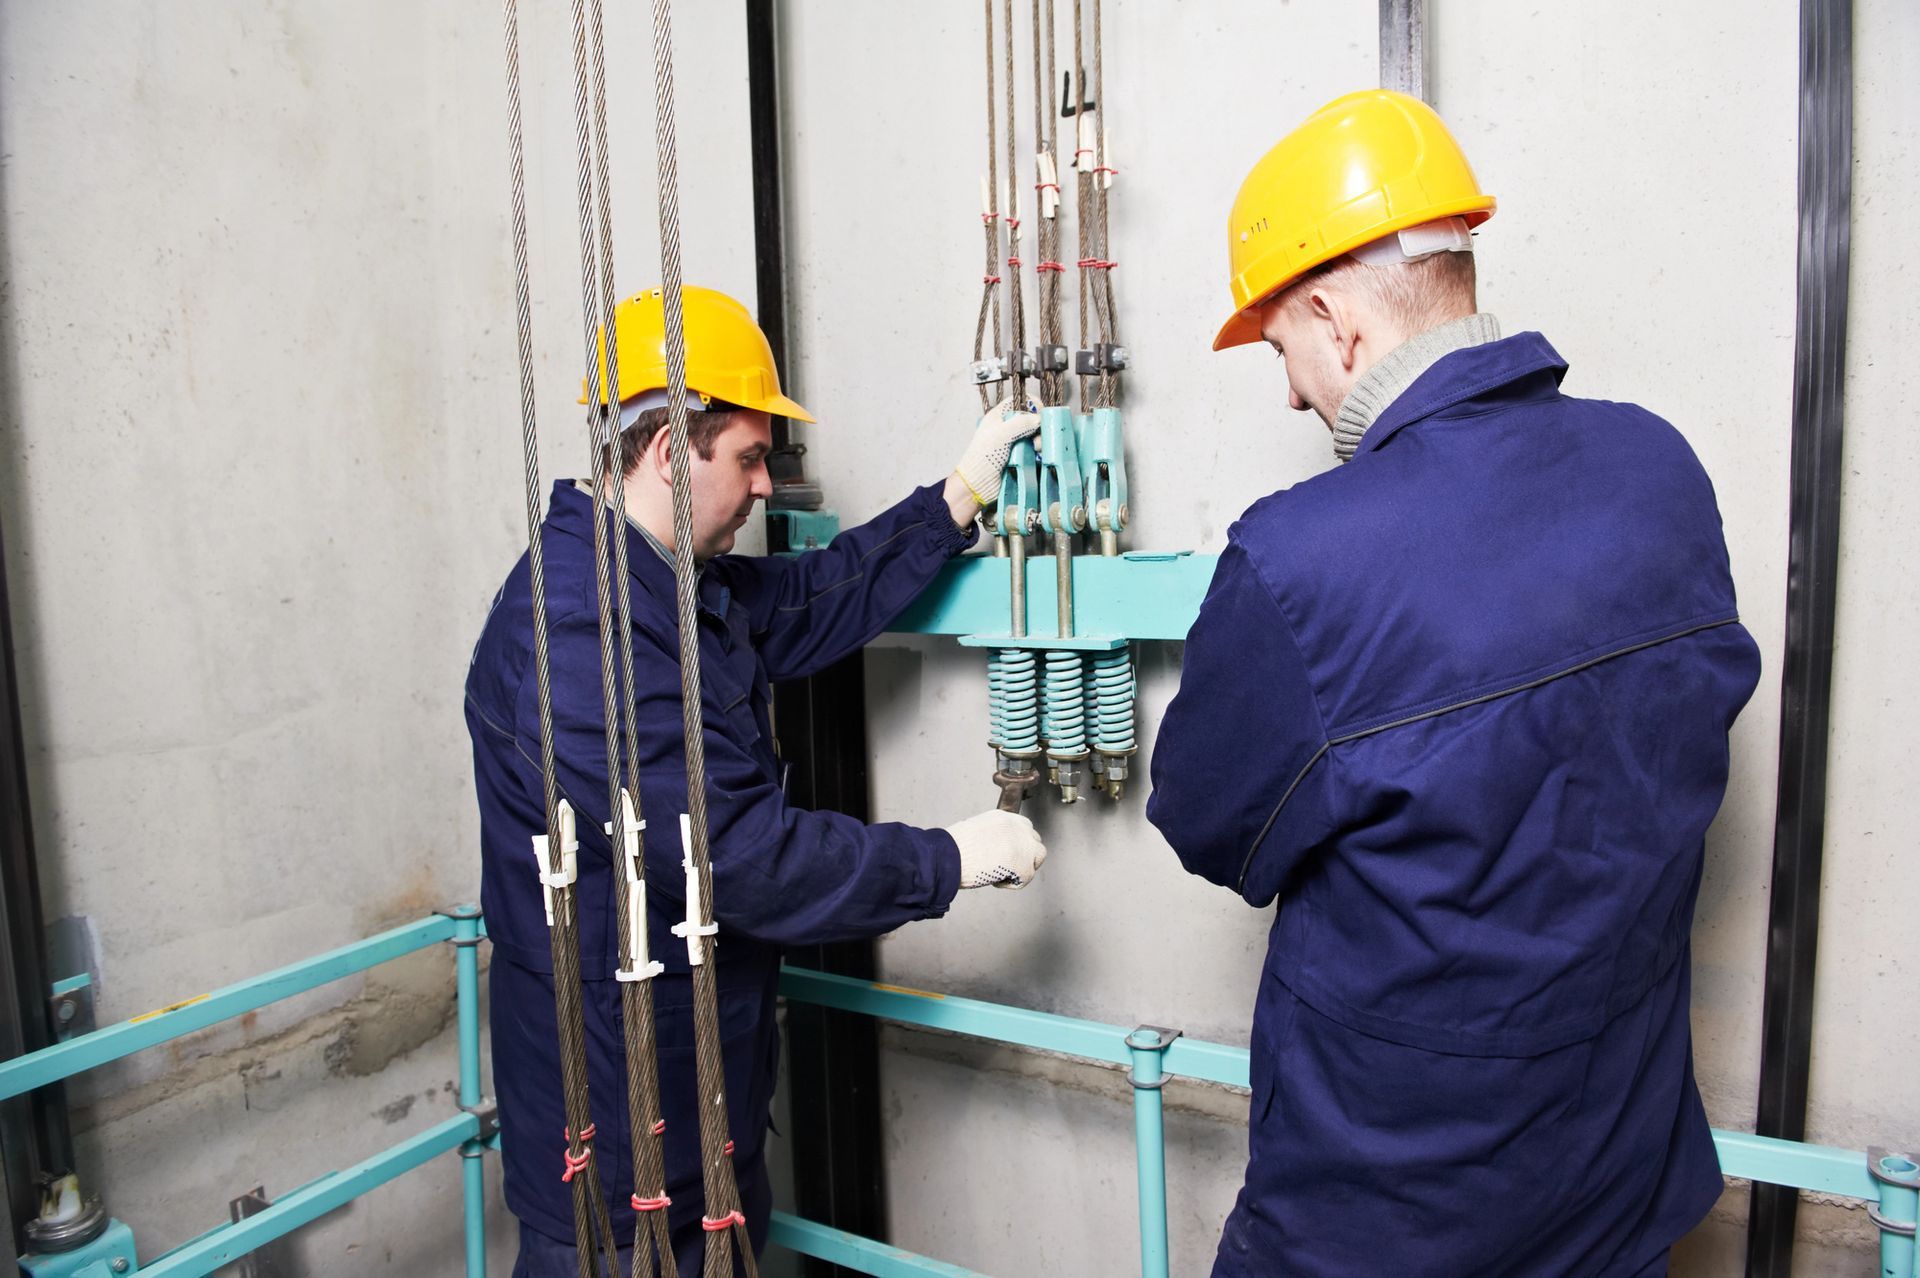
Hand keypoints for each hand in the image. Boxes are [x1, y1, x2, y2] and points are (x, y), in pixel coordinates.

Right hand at [945, 809, 1048, 889]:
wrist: (950, 856)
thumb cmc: (953, 848)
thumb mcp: (975, 831)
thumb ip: (992, 836)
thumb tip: (995, 849)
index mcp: (1003, 818)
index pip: (1022, 827)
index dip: (1016, 843)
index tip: (1007, 852)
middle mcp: (1017, 827)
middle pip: (1034, 840)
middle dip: (1024, 854)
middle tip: (1007, 866)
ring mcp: (1023, 845)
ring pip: (1037, 857)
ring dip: (1023, 867)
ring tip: (1002, 873)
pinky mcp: (1024, 865)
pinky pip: (1025, 878)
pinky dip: (1011, 883)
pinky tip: (994, 880)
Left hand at [951, 395, 1042, 509]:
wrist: (978, 484)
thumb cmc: (983, 457)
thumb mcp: (1001, 434)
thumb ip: (1020, 422)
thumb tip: (1038, 419)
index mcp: (999, 417)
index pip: (1018, 401)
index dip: (1031, 404)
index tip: (1041, 412)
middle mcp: (1007, 428)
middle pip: (1031, 419)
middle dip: (1038, 426)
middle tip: (1038, 434)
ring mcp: (1014, 443)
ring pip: (1035, 436)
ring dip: (1040, 441)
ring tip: (1036, 449)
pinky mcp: (1020, 458)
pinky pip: (1035, 451)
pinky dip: (1039, 453)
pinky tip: (1038, 457)